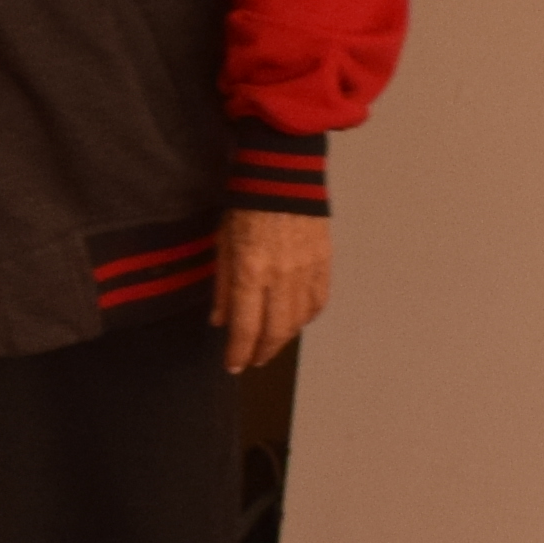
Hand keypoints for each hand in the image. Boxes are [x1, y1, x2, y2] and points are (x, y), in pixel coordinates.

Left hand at [216, 208, 335, 372]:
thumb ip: (222, 286)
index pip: (245, 327)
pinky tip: (296, 321)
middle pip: (275, 331)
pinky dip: (306, 317)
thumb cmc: (244, 208)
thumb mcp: (222, 245)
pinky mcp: (324, 262)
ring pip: (298, 320)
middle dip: (262, 352)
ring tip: (271, 343)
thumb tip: (220, 322)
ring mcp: (306, 271)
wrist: (283, 176)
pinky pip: (318, 301)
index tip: (233, 366)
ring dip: (284, 338)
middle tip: (253, 360)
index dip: (238, 352)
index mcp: (251, 272)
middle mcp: (281, 277)